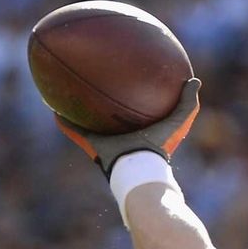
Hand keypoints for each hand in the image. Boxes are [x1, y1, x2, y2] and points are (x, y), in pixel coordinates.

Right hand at [55, 78, 201, 177]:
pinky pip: (75, 132)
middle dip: (105, 102)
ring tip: (69, 92)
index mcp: (141, 130)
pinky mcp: (93, 147)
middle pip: (112, 115)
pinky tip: (52, 108)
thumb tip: (194, 80)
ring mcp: (107, 142)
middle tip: (97, 83)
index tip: (129, 81)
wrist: (139, 168)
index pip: (137, 110)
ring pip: (90, 123)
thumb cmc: (159, 146)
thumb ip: (187, 103)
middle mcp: (123, 136)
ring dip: (81, 111)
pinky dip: (64, 122)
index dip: (134, 98)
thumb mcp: (177, 122)